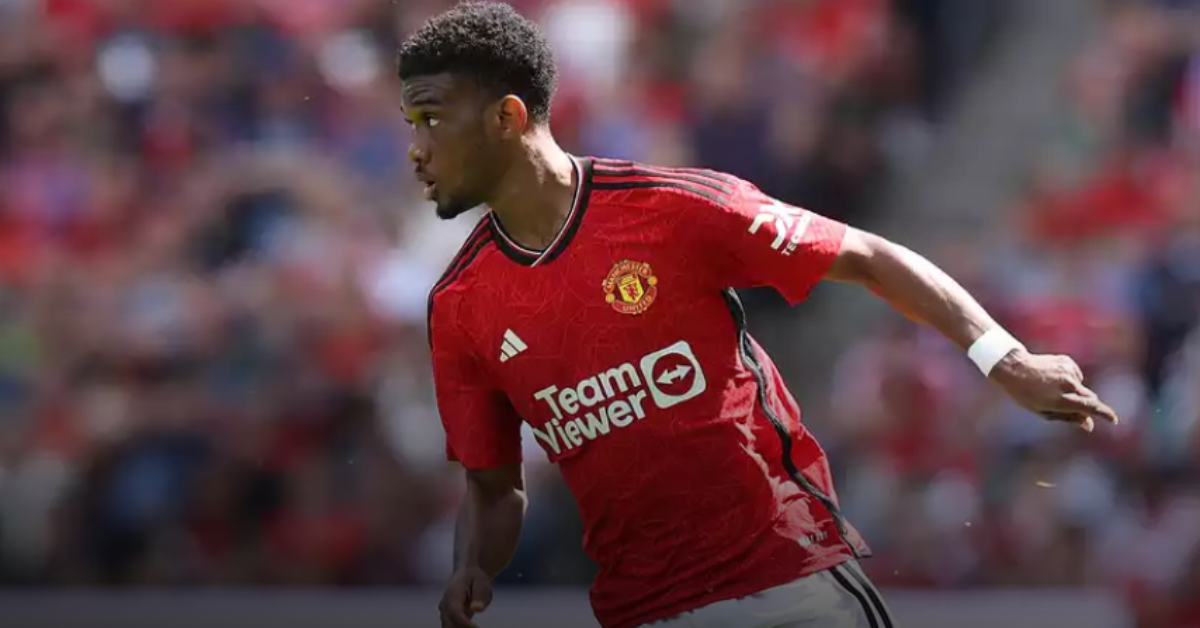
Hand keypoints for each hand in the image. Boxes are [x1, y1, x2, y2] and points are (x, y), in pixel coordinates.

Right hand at [439, 566, 492, 627]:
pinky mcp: (447, 619)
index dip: (465, 623)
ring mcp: (444, 613)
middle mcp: (445, 605)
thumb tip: (477, 608)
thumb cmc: (475, 578)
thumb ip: (480, 595)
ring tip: (475, 626)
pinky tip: (473, 627)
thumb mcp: (482, 582)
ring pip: (449, 627)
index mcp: (452, 593)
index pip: (454, 612)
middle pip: (449, 624)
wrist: (466, 573)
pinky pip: (452, 627)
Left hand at [989, 349, 1119, 431]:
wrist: (1014, 367)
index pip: (1089, 406)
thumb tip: (1089, 425)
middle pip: (1090, 397)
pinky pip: (1076, 376)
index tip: (1113, 419)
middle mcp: (1067, 384)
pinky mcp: (1067, 361)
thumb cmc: (1025, 393)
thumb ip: (1068, 418)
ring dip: (1075, 391)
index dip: (1104, 413)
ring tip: (1053, 390)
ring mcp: (1068, 371)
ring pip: (1081, 387)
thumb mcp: (1043, 411)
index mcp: (1059, 399)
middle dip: (1088, 404)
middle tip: (1075, 408)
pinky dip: (1070, 380)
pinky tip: (1053, 379)